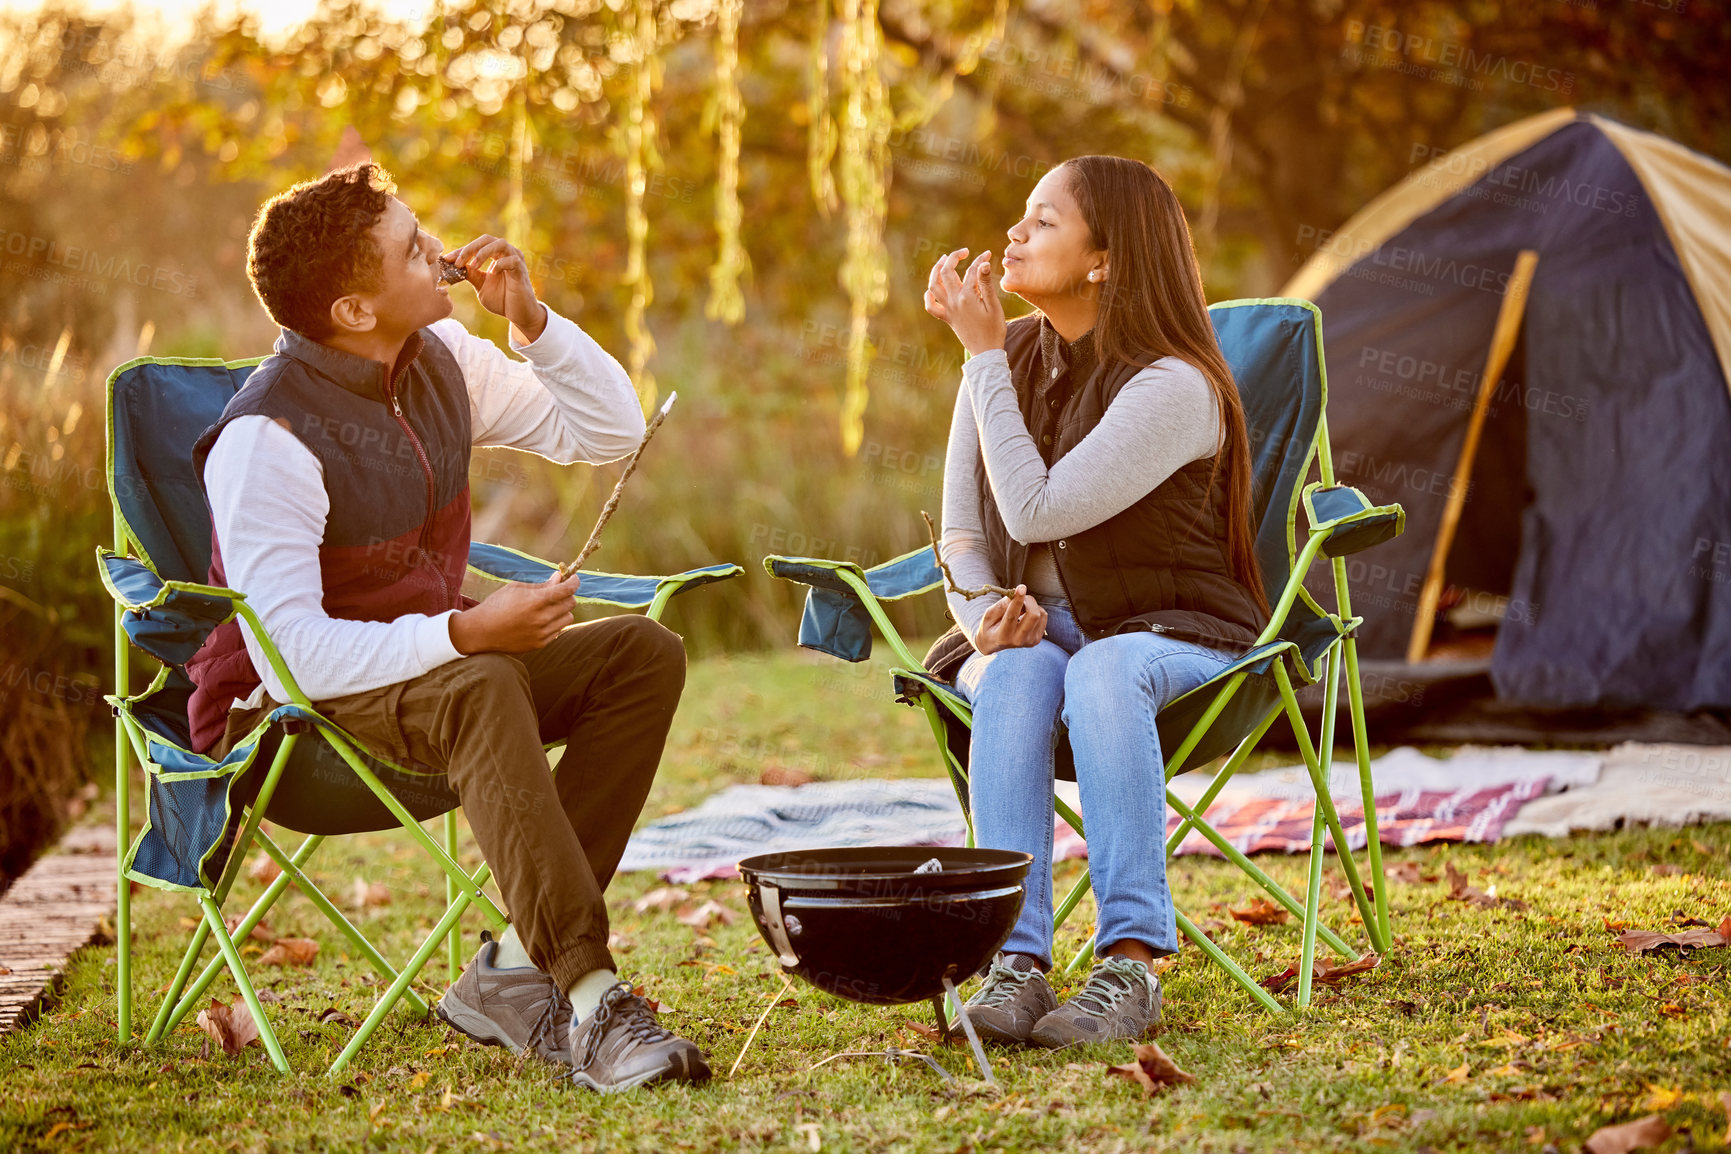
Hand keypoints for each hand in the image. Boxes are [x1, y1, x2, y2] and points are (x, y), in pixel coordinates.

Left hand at [441, 234, 547, 342]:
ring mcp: (515, 260)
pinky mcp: (521, 271)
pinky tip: (492, 273)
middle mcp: (506, 253)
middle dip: (470, 248)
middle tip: (458, 261)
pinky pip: (511, 260)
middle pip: (487, 239)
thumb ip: (470, 273)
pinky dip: (499, 264)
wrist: (519, 315)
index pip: (476, 246)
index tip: (446, 260)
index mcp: (496, 255)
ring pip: (500, 243)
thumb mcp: (480, 284)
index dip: (460, 251)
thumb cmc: (502, 299)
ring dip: (483, 252)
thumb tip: (453, 265)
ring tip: (473, 266)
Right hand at [449, 571, 580, 654]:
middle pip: (570, 603)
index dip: (574, 582)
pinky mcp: (540, 644)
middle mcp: (541, 618)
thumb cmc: (498, 605)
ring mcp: (542, 633)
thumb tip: (559, 577)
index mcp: (536, 601)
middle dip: (567, 595)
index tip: (574, 578)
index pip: (566, 590)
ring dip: (562, 610)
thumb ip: (541, 584)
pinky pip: (559, 630)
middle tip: (557, 592)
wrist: (481, 631)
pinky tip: (541, 620)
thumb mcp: (517, 589)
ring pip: (568, 618)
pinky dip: (554, 623)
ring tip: (548, 608)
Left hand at [924, 247, 1005, 356]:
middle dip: (952, 258)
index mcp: (967, 296)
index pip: (971, 271)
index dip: (979, 259)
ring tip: (943, 261)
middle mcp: (954, 301)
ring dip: (936, 271)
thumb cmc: (994, 329)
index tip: (987, 253)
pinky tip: (932, 290)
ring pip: (933, 286)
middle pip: (946, 272)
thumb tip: (982, 263)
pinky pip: (931, 306)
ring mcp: (948, 310)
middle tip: (963, 252)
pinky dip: (929, 296)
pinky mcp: (947, 318)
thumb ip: (986, 283)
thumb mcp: (994, 305)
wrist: (985, 352)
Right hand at [973, 585, 1046, 654]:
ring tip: (1021, 607)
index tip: (1021, 588)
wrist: (994, 644)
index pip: (1012, 616)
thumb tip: (1014, 595)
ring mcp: (1030, 641)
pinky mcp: (1037, 638)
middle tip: (1020, 595)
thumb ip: (1000, 605)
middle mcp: (1018, 640)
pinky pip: (1043, 617)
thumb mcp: (988, 616)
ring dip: (1032, 605)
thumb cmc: (990, 627)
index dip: (1017, 600)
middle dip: (1028, 600)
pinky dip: (1036, 610)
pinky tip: (1026, 613)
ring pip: (1040, 614)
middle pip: (1033, 615)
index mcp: (1003, 636)